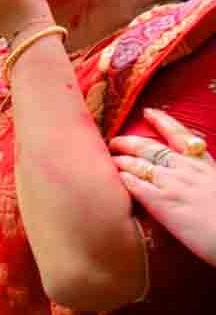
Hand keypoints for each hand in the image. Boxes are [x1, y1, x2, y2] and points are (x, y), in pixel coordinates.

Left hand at [111, 108, 215, 266]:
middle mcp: (186, 169)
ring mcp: (172, 184)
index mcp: (204, 164)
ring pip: (137, 164)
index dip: (162, 121)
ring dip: (120, 161)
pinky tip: (117, 180)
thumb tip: (189, 173)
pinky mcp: (161, 202)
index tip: (148, 112)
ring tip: (109, 161)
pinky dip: (123, 179)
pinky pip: (134, 185)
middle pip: (149, 147)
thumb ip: (202, 176)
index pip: (180, 135)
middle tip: (114, 142)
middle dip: (127, 142)